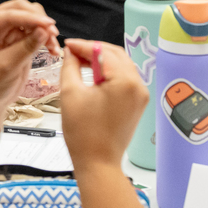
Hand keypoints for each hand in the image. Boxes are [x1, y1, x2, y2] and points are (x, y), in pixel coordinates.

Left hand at [0, 0, 60, 132]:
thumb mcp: (5, 67)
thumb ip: (25, 47)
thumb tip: (43, 30)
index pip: (9, 15)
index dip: (30, 17)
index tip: (48, 24)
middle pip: (20, 10)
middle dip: (38, 19)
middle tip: (52, 33)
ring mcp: (7, 33)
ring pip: (30, 19)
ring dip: (44, 29)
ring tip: (53, 45)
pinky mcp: (18, 42)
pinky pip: (35, 33)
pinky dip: (46, 39)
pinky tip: (53, 50)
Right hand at [59, 39, 147, 169]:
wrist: (98, 163)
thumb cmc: (83, 133)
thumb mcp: (70, 93)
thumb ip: (70, 66)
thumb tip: (70, 52)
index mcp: (124, 81)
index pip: (102, 52)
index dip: (83, 46)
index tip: (67, 45)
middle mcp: (138, 85)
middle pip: (116, 54)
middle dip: (93, 50)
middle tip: (73, 52)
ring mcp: (140, 94)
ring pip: (121, 65)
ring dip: (102, 60)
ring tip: (81, 62)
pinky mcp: (138, 103)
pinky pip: (125, 79)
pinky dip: (110, 73)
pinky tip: (93, 75)